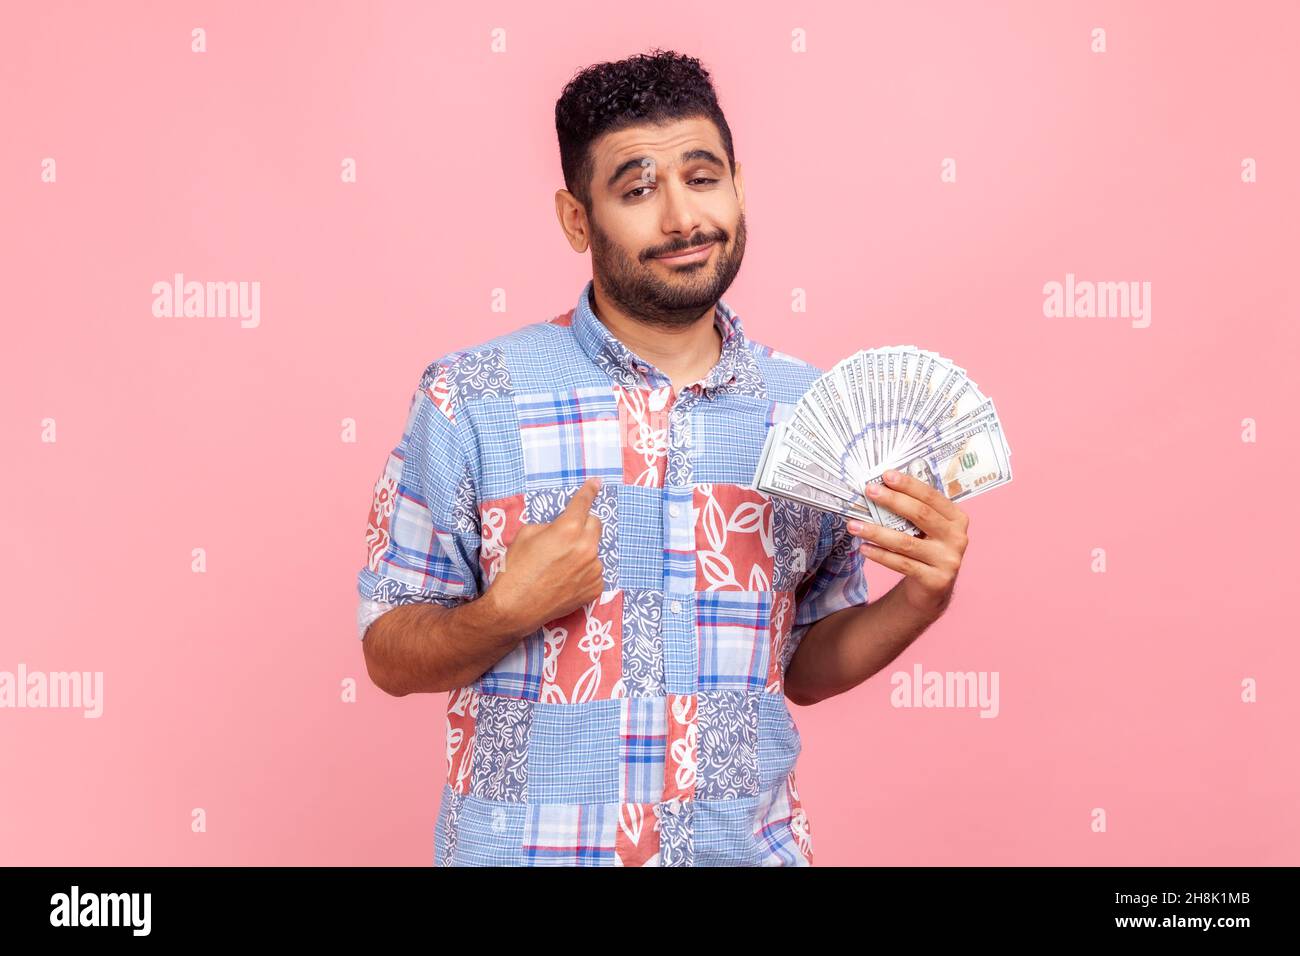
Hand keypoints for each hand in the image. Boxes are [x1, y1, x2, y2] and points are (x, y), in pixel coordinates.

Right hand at [485, 477, 604, 634]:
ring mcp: (593, 570)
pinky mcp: (595, 588)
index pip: (583, 503)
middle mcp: (586, 547)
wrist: (516, 608)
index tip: (597, 483)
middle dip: (582, 525)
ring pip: (593, 550)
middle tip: (565, 536)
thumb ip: (550, 525)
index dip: (590, 490)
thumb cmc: (516, 568)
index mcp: (569, 529)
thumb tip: (561, 528)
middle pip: (595, 525)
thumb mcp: (526, 534)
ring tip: (559, 566)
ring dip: (582, 551)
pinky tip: (565, 580)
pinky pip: (593, 571)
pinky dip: (583, 572)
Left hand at [846, 469, 969, 618]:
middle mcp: (957, 537)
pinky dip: (880, 555)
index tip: (886, 475)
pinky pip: (902, 564)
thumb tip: (882, 487)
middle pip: (920, 514)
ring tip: (853, 525)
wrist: (933, 588)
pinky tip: (864, 548)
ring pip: (906, 542)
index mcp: (957, 518)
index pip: (931, 496)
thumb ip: (914, 509)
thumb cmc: (925, 549)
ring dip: (876, 532)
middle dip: (892, 500)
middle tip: (869, 491)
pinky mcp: (936, 580)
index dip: (908, 485)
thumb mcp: (927, 528)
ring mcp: (948, 560)